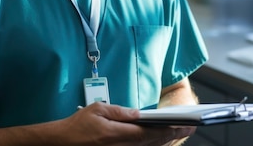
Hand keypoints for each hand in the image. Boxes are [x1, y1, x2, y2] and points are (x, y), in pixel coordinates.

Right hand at [60, 102, 195, 145]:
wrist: (62, 143)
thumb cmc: (78, 126)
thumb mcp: (98, 110)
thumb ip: (119, 112)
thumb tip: (138, 113)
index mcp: (117, 135)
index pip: (149, 133)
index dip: (168, 129)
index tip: (183, 124)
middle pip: (153, 143)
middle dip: (173, 135)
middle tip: (190, 128)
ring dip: (166, 142)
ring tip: (180, 132)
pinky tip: (162, 141)